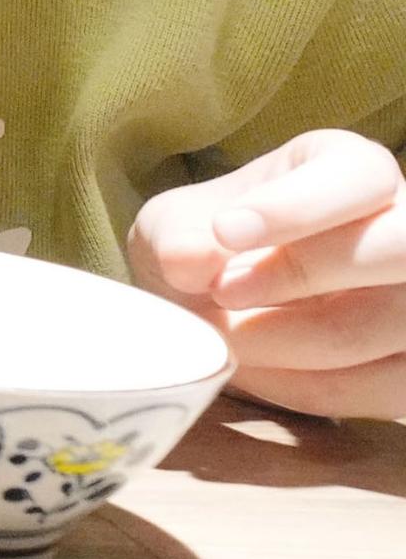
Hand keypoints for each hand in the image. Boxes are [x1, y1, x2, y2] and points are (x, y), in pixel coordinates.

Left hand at [131, 130, 405, 419]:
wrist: (220, 308)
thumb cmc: (208, 249)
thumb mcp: (176, 225)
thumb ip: (178, 235)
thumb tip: (187, 260)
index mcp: (352, 169)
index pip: (357, 176)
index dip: (298, 206)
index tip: (225, 230)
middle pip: (400, 248)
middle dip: (303, 275)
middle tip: (220, 292)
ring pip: (386, 326)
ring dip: (289, 343)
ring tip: (224, 336)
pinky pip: (383, 388)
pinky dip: (308, 388)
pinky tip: (257, 372)